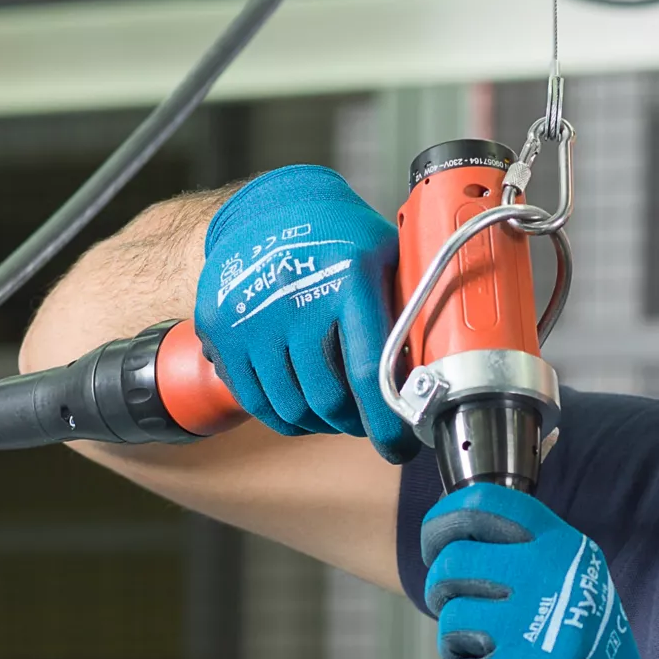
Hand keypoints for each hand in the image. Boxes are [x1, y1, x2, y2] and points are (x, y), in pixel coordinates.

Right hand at [196, 165, 418, 461]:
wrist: (267, 209)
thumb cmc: (341, 238)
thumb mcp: (387, 256)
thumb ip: (409, 310)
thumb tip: (437, 378)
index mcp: (349, 277)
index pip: (368, 372)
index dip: (385, 423)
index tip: (399, 448)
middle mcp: (295, 297)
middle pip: (327, 400)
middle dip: (354, 424)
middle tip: (368, 422)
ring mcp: (251, 315)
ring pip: (290, 408)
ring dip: (319, 423)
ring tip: (336, 411)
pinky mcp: (221, 330)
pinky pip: (255, 401)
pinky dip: (283, 416)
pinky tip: (301, 406)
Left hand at [422, 485, 658, 658]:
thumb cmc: (587, 658)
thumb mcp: (574, 584)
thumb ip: (525, 554)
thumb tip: (449, 534)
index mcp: (565, 548)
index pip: (483, 502)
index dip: (444, 521)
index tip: (438, 546)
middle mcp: (554, 578)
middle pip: (451, 564)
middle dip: (445, 599)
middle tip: (470, 623)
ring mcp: (539, 629)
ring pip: (449, 624)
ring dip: (460, 653)